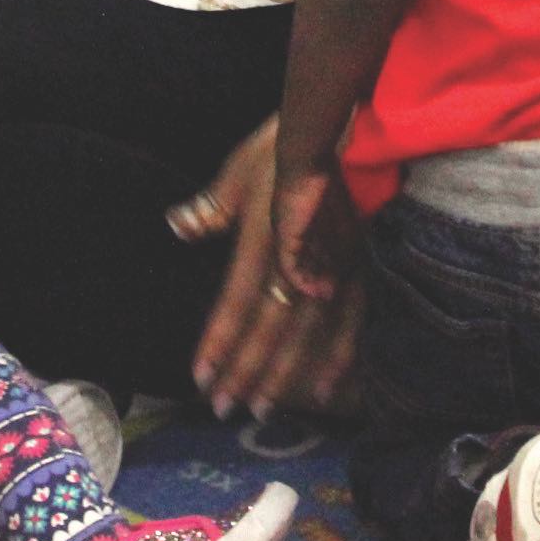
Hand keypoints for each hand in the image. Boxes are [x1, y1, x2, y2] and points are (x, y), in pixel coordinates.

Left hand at [179, 118, 360, 418]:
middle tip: (225, 410)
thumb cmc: (287, 146)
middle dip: (246, 373)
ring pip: (309, 335)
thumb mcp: (242, 170)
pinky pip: (353, 323)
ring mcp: (335, 268)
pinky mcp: (362, 267)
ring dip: (285, 376)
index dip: (218, 342)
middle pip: (270, 329)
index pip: (236, 303)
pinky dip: (340, 359)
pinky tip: (327, 390)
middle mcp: (300, 263)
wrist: (348, 130)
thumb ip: (213, 206)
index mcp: (264, 241)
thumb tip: (177, 226)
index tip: (200, 378)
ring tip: (264, 410)